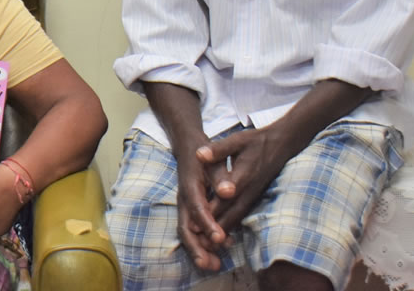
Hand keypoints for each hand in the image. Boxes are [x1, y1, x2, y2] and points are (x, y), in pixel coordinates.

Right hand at [174, 154, 227, 271]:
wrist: (188, 146)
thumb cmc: (204, 153)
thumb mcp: (214, 161)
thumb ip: (221, 177)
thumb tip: (228, 192)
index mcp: (190, 187)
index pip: (197, 209)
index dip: (207, 225)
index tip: (220, 238)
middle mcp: (184, 200)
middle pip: (185, 228)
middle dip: (197, 248)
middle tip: (211, 264)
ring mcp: (184, 206)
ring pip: (187, 233)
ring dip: (198, 250)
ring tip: (213, 266)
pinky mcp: (188, 210)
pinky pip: (191, 231)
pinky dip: (200, 244)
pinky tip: (216, 252)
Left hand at [197, 127, 285, 233]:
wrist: (282, 145)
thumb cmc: (257, 142)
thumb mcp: (237, 140)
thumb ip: (218, 149)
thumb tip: (198, 154)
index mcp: (243, 175)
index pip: (226, 195)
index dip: (211, 209)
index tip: (200, 219)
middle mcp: (249, 190)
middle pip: (230, 212)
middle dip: (215, 227)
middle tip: (199, 242)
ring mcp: (252, 196)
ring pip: (236, 217)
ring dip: (222, 231)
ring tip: (206, 245)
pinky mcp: (253, 199)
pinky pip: (240, 215)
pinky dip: (230, 226)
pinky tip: (219, 236)